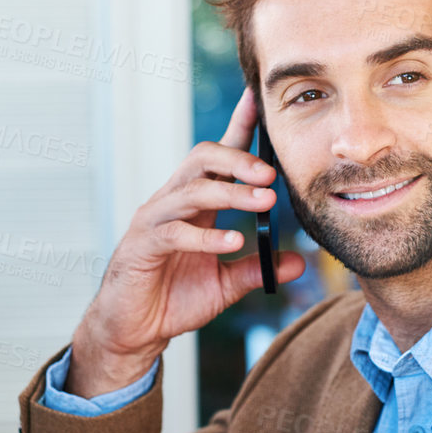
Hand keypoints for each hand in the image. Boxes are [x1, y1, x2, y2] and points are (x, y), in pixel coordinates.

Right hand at [66, 88, 305, 397]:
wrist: (132, 331)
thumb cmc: (173, 299)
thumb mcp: (226, 284)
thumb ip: (257, 268)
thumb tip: (299, 261)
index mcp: (195, 203)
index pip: (218, 156)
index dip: (239, 126)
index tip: (260, 101)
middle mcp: (173, 202)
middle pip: (202, 158)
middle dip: (239, 159)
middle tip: (272, 174)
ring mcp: (154, 221)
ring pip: (192, 190)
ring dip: (232, 193)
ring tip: (265, 201)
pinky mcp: (141, 246)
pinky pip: (175, 232)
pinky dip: (206, 235)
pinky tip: (233, 241)